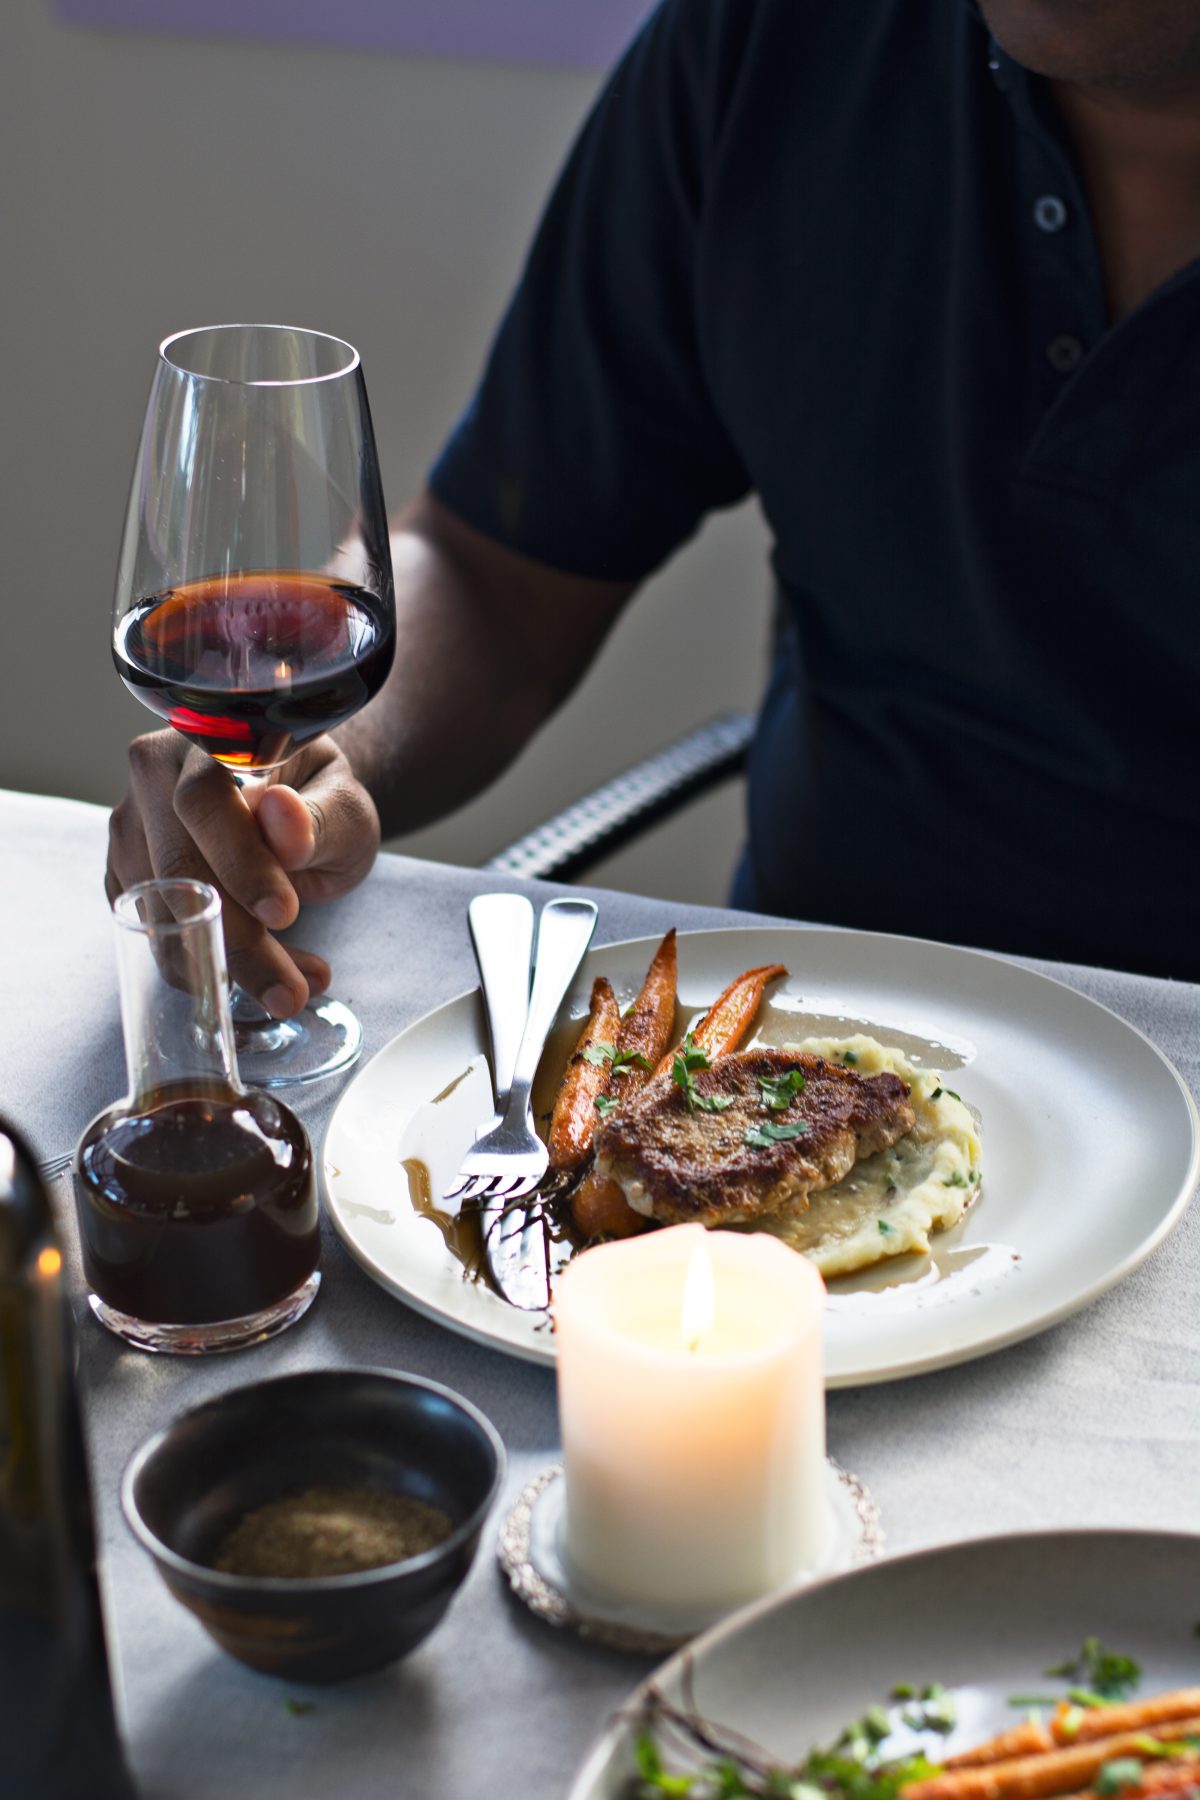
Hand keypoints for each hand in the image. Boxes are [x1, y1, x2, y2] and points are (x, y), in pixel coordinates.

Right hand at [107, 731, 380, 1015]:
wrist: (298, 811)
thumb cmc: (322, 799)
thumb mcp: (345, 807)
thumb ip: (318, 818)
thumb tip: (281, 823)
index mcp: (207, 738)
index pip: (205, 800)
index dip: (239, 860)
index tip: (284, 912)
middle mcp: (154, 774)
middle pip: (177, 864)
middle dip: (237, 938)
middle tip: (290, 990)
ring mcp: (132, 824)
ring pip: (162, 909)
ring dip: (226, 962)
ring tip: (291, 989)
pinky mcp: (127, 873)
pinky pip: (156, 931)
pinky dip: (207, 965)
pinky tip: (261, 977)